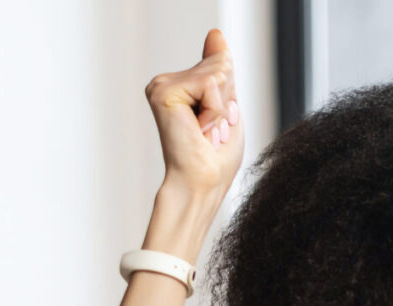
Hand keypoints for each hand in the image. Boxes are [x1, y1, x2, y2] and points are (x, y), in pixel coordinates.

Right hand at [144, 28, 244, 200]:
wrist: (201, 184)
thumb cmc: (215, 158)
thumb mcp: (228, 107)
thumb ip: (222, 71)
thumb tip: (215, 34)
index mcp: (180, 86)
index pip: (221, 68)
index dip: (229, 99)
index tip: (212, 128)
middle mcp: (166, 82)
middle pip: (220, 68)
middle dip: (227, 104)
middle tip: (210, 132)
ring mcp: (162, 85)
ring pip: (216, 75)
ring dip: (221, 111)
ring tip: (205, 133)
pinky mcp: (164, 91)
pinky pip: (209, 86)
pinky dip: (215, 113)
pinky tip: (200, 131)